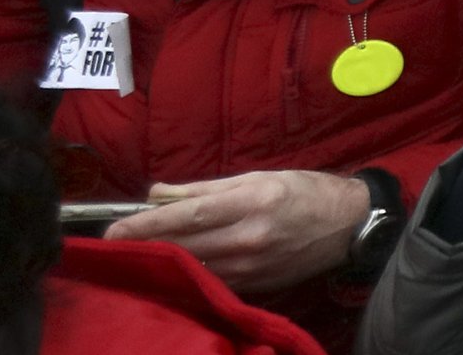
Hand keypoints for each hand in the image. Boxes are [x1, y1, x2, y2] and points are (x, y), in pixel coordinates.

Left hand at [107, 169, 370, 291]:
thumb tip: (158, 192)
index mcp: (252, 200)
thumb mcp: (259, 177)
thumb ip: (206, 187)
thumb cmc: (305, 191)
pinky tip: (174, 266)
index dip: (147, 224)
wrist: (349, 224)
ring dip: (162, 260)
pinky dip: (189, 272)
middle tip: (113, 244)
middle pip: (184, 244)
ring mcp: (253, 265)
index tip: (114, 229)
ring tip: (138, 253)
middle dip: (145, 244)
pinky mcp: (256, 284)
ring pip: (193, 266)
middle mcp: (250, 235)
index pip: (188, 213)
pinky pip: (212, 279)